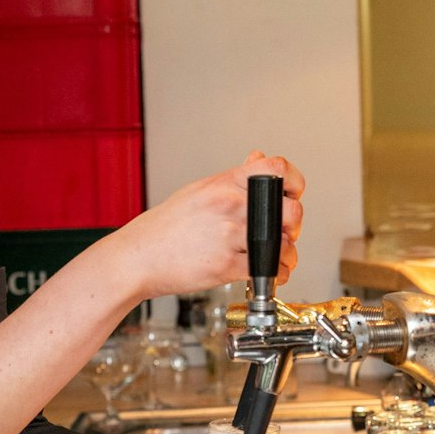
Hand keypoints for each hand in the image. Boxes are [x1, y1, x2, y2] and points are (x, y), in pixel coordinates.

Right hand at [120, 153, 305, 297]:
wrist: (139, 256)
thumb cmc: (166, 226)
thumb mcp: (200, 190)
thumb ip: (234, 178)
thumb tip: (259, 159)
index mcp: (225, 183)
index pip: (276, 168)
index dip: (294, 182)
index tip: (293, 194)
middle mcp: (229, 206)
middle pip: (291, 210)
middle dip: (295, 225)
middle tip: (287, 231)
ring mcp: (229, 235)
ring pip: (284, 244)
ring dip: (287, 254)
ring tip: (277, 256)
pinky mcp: (226, 265)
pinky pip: (267, 269)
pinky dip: (276, 274)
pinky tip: (269, 272)